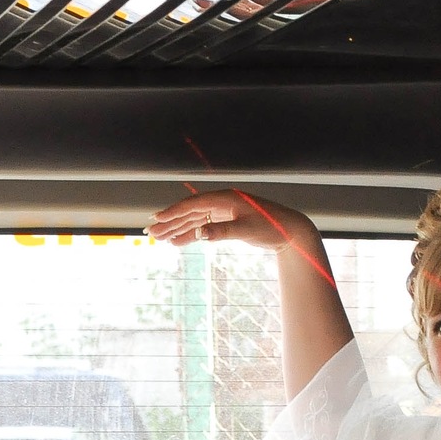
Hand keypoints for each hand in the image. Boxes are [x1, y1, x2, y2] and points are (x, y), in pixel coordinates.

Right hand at [148, 190, 314, 252]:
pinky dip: (190, 234)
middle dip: (169, 221)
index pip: (193, 204)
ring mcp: (223, 211)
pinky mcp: (227, 221)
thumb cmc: (271, 227)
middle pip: (189, 211)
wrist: (290, 231)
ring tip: (158, 238)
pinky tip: (177, 241)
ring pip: (194, 220)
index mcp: (225, 198)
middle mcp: (222, 202)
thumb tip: (200, 233)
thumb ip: (222, 231)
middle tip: (150, 231)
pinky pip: (203, 227)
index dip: (173, 211)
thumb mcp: (247, 230)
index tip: (156, 217)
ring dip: (176, 229)